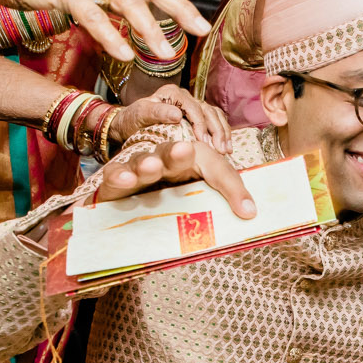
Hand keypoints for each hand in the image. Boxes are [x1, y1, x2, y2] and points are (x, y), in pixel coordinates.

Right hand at [0, 0, 209, 63]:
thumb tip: (132, 18)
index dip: (177, 3)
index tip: (200, 24)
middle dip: (178, 10)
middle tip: (200, 30)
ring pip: (127, 1)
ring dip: (149, 29)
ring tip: (167, 53)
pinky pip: (93, 17)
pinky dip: (111, 37)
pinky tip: (125, 54)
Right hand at [95, 135, 255, 219]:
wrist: (139, 212)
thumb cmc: (177, 192)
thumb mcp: (208, 185)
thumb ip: (229, 189)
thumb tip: (250, 212)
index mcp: (184, 161)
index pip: (198, 156)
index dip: (191, 155)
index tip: (191, 150)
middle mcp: (161, 164)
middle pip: (165, 155)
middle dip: (171, 155)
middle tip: (180, 152)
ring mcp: (137, 175)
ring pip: (137, 165)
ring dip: (142, 165)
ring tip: (146, 169)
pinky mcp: (115, 189)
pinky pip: (112, 182)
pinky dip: (117, 179)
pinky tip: (123, 181)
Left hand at [112, 85, 230, 153]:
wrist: (128, 125)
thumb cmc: (132, 120)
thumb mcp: (139, 114)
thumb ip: (156, 112)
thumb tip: (177, 114)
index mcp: (173, 93)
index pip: (194, 108)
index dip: (201, 125)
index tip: (204, 142)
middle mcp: (185, 97)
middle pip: (208, 111)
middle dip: (217, 131)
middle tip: (221, 150)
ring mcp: (192, 106)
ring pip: (215, 115)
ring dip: (223, 133)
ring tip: (227, 151)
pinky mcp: (196, 116)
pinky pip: (214, 120)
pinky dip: (222, 133)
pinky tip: (226, 146)